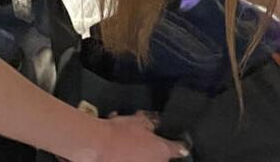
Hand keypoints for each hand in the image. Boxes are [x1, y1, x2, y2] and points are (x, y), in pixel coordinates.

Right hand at [57, 110, 189, 161]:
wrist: (98, 146)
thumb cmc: (119, 132)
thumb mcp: (139, 121)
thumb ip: (152, 122)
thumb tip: (157, 122)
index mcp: (163, 150)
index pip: (180, 148)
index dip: (179, 143)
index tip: (179, 141)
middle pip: (161, 155)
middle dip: (153, 145)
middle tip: (142, 135)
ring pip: (147, 159)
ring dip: (141, 151)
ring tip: (127, 140)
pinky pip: (133, 159)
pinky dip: (129, 155)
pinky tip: (119, 146)